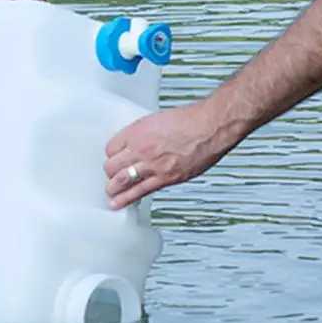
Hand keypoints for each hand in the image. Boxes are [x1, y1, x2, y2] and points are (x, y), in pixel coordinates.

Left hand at [104, 101, 238, 209]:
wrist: (210, 127)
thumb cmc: (192, 119)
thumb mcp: (160, 119)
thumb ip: (147, 133)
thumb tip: (142, 142)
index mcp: (138, 130)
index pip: (111, 147)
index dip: (112, 154)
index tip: (115, 156)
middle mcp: (141, 149)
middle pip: (111, 166)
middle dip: (110, 171)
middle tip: (112, 174)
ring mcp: (152, 166)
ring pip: (121, 182)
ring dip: (114, 188)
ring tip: (111, 193)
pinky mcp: (165, 179)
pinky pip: (140, 192)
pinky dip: (127, 200)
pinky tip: (119, 204)